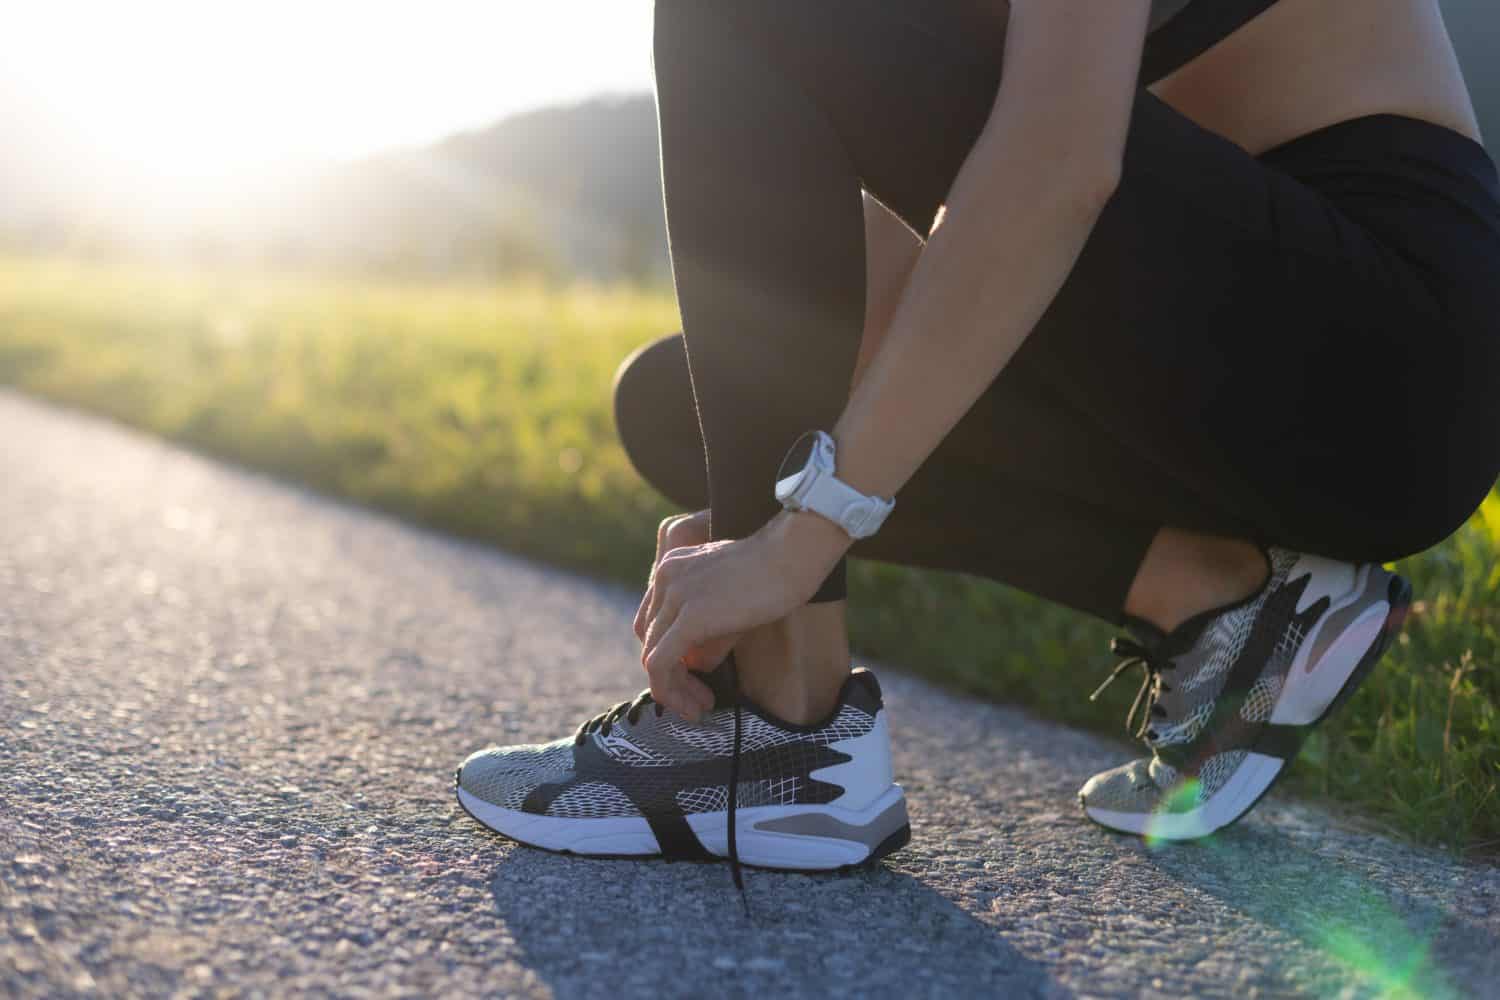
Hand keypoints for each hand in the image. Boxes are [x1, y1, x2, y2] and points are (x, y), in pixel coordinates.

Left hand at [637, 511, 849, 718]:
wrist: (792, 555)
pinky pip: (662, 665)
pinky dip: (672, 691)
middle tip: (698, 700)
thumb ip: (707, 625)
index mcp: (672, 567)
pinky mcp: (689, 618)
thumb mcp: (729, 595)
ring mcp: (674, 597)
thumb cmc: (774, 572)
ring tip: (699, 707)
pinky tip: (698, 705)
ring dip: (673, 690)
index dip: (667, 654)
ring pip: (653, 657)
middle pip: (650, 641)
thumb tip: (696, 666)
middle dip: (671, 677)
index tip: (695, 677)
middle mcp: (665, 579)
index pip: (653, 622)